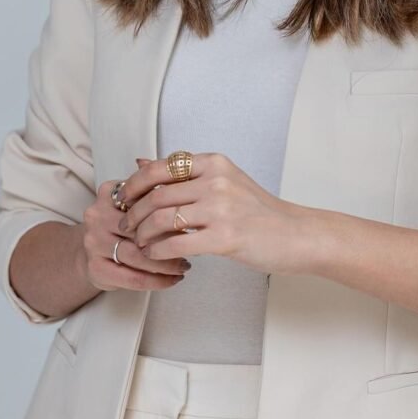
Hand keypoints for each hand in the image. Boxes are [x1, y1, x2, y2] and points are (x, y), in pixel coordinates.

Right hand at [77, 179, 191, 292]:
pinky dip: (156, 281)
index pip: (143, 200)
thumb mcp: (136, 201)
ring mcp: (93, 243)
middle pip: (140, 229)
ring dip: (166, 264)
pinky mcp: (95, 268)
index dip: (168, 211)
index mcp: (108, 192)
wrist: (93, 249)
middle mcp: (97, 216)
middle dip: (169, 240)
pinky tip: (171, 280)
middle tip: (191, 246)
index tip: (189, 219)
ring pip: (137, 256)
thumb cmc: (121, 223)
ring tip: (184, 265)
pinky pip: (132, 278)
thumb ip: (156, 192)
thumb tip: (188, 198)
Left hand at [117, 153, 308, 275]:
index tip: (124, 199)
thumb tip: (140, 162)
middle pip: (155, 195)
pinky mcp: (224, 237)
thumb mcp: (223, 180)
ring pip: (161, 220)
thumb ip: (183, 173)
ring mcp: (221, 209)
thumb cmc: (257, 210)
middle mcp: (215, 181)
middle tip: (126, 226)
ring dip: (142, 235)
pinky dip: (157, 252)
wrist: (294, 234)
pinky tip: (156, 256)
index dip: (134, 185)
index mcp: (214, 163)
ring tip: (140, 243)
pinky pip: (176, 244)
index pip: (159, 168)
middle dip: (133, 213)